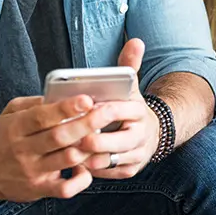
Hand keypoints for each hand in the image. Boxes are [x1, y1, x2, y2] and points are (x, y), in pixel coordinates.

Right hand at [0, 95, 119, 201]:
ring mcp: (33, 171)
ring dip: (89, 148)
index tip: (87, 99)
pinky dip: (82, 179)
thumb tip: (60, 94)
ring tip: (104, 138)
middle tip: (108, 113)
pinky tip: (86, 168)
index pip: (42, 117)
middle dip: (87, 124)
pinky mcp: (40, 189)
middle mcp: (24, 149)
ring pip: (68, 159)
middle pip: (60, 137)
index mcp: (17, 127)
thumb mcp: (11, 114)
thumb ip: (34, 103)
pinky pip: (66, 188)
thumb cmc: (5, 139)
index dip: (66, 108)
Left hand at [80, 38, 161, 178]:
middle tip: (67, 137)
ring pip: (107, 161)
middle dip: (90, 141)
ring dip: (85, 157)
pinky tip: (74, 163)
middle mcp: (141, 136)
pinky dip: (90, 170)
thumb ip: (129, 65)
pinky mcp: (130, 171)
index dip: (95, 113)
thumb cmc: (128, 107)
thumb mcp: (130, 86)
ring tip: (65, 151)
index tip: (76, 112)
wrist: (150, 133)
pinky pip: (107, 173)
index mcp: (139, 112)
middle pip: (113, 142)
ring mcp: (136, 156)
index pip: (117, 111)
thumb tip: (136, 41)